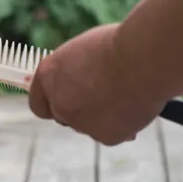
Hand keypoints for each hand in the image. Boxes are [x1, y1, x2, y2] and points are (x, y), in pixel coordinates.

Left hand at [27, 23, 166, 145]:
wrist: (144, 58)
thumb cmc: (119, 45)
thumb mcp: (85, 52)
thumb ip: (73, 73)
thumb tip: (78, 85)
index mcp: (49, 75)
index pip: (38, 102)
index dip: (52, 102)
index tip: (64, 100)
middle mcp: (59, 102)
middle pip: (63, 116)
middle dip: (79, 110)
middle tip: (102, 97)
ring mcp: (81, 123)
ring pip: (89, 126)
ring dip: (102, 117)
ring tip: (126, 94)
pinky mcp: (105, 136)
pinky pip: (112, 133)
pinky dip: (123, 125)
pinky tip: (136, 106)